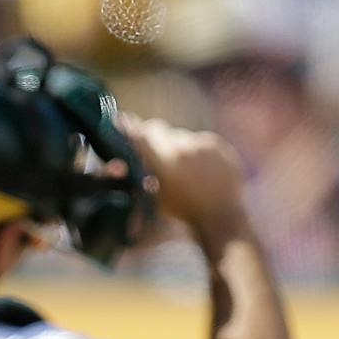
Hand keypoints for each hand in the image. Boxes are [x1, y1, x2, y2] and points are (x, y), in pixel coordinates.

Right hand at [121, 115, 250, 245]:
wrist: (221, 213)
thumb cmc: (181, 209)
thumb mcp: (152, 196)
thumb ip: (136, 177)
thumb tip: (116, 163)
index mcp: (164, 162)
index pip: (140, 133)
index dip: (130, 128)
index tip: (123, 124)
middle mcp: (183, 147)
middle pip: (159, 129)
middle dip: (152, 137)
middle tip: (153, 151)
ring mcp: (202, 144)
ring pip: (179, 135)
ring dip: (175, 146)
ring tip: (182, 167)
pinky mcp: (217, 143)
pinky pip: (198, 139)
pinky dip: (194, 150)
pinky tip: (198, 167)